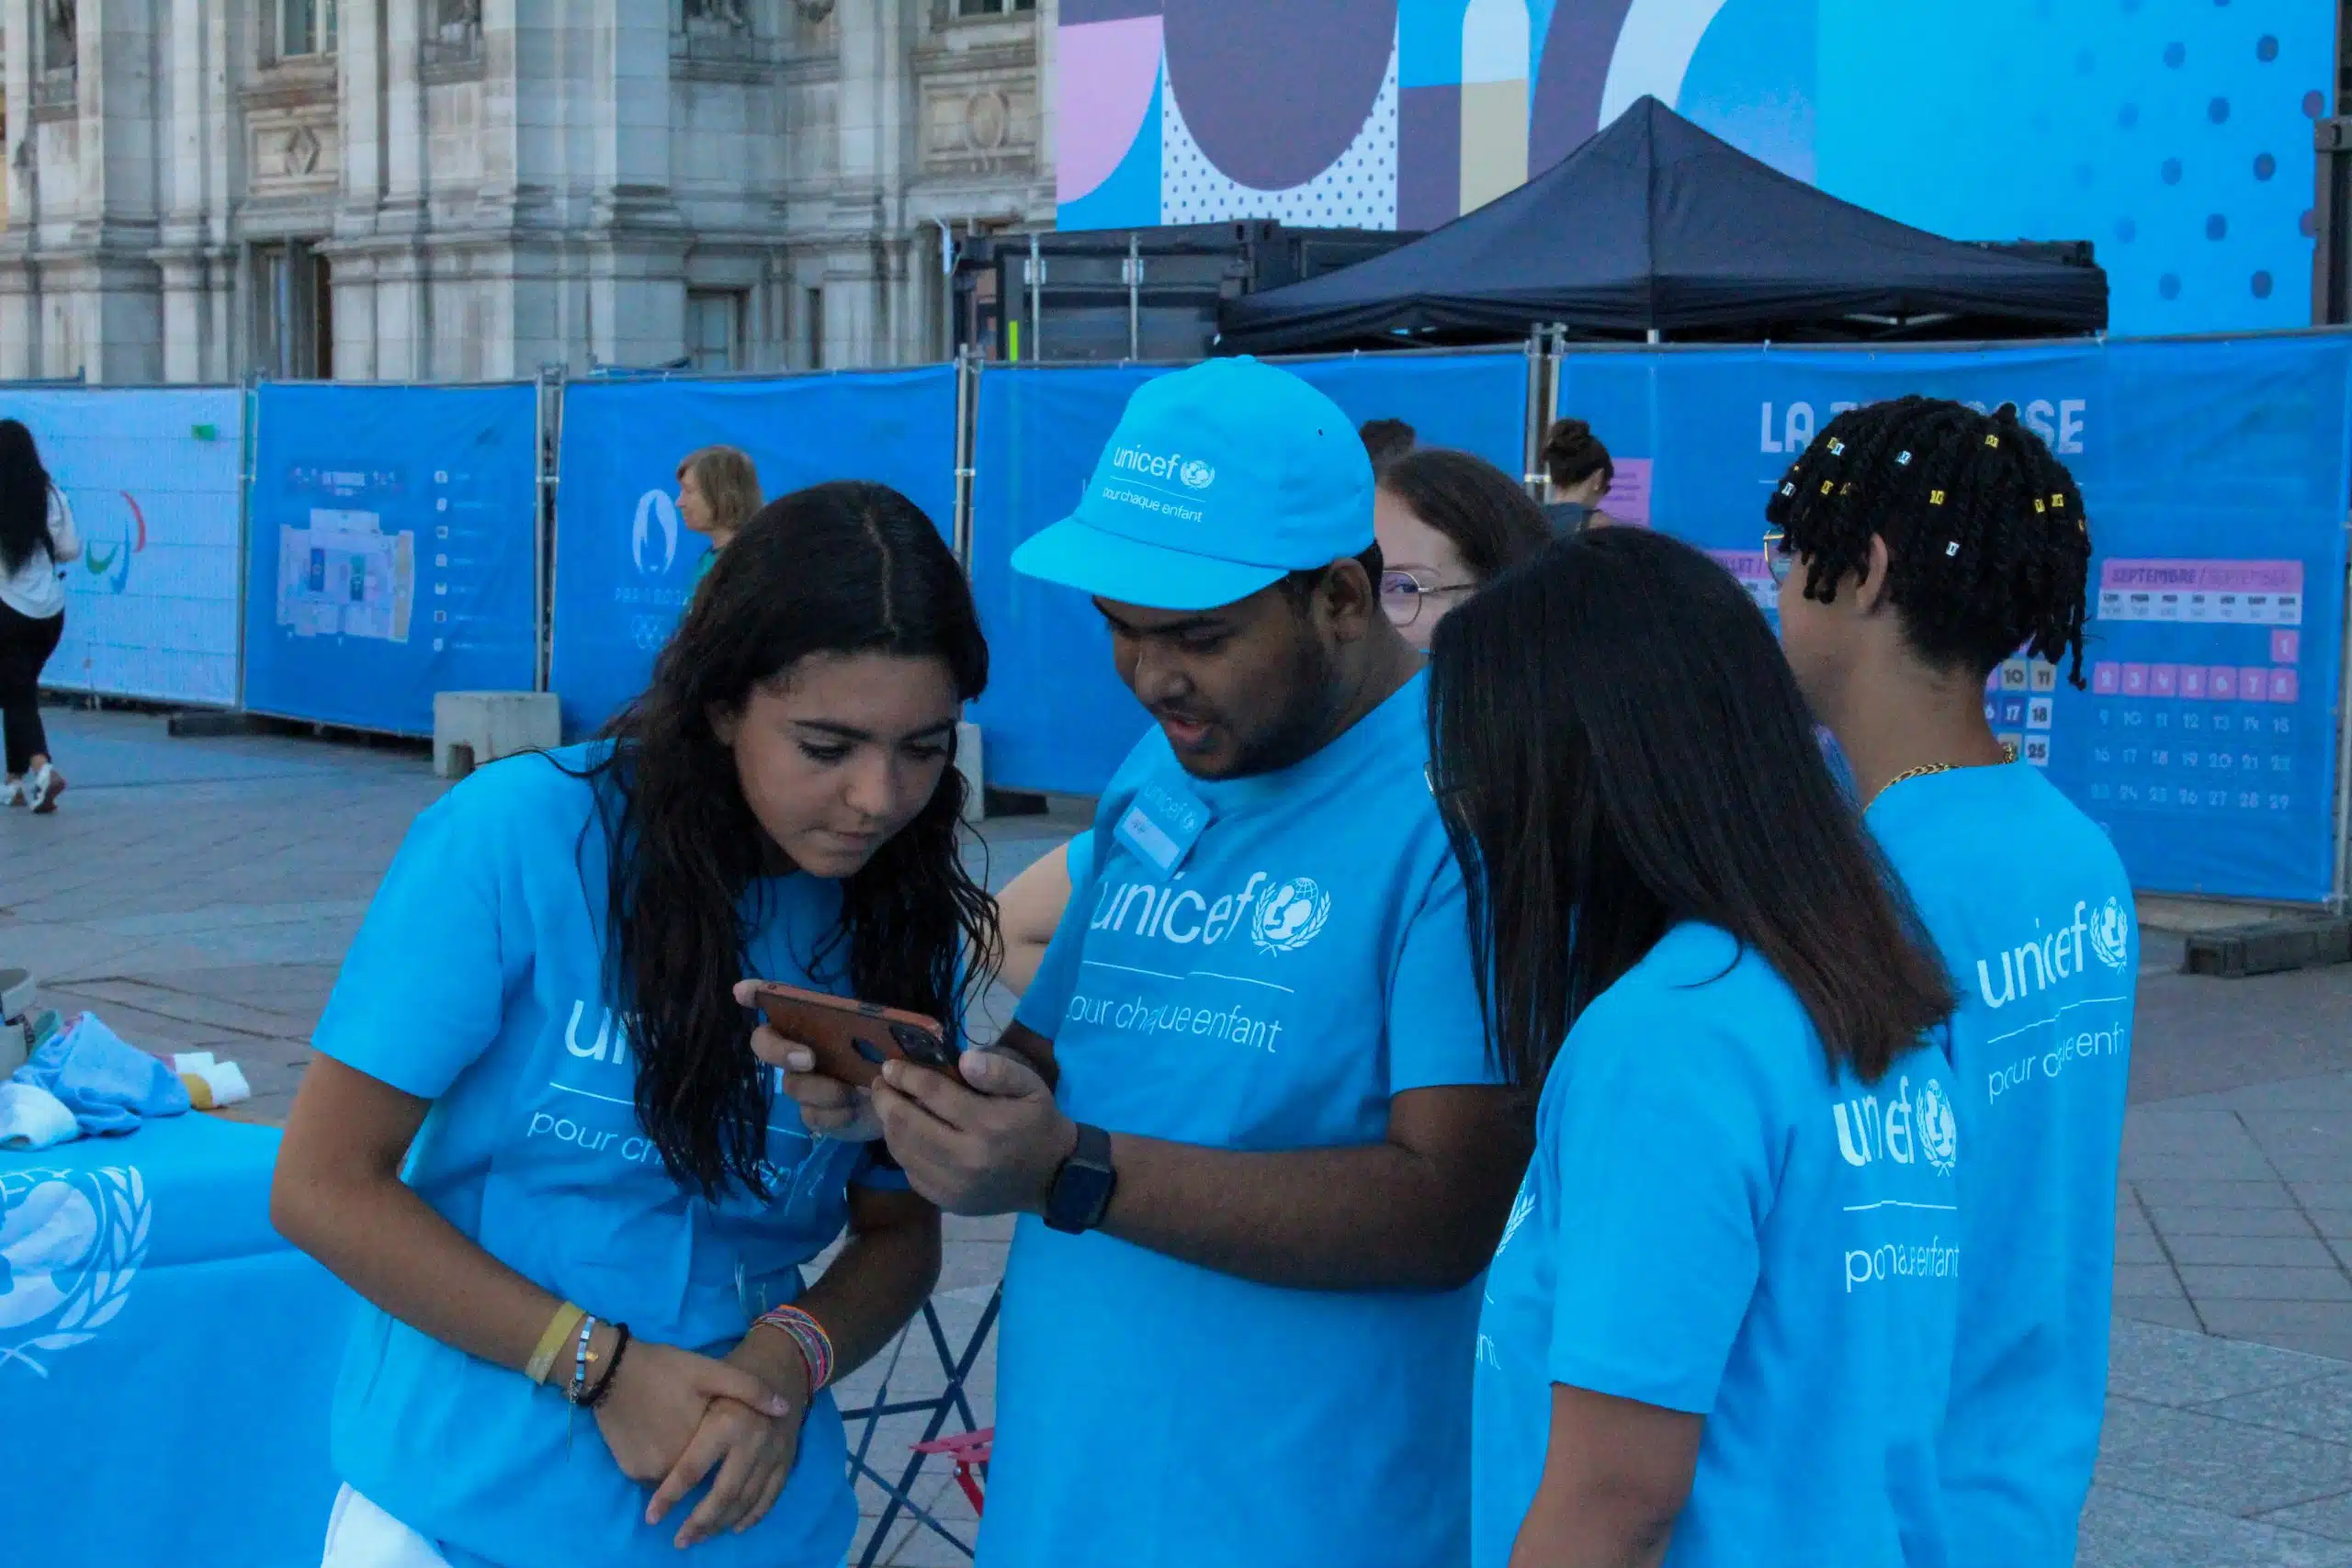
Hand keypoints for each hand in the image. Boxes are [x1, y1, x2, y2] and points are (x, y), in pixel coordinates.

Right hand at [593, 1336, 792, 1490]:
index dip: (736, 1467)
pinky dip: (664, 1466)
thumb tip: (785, 1409)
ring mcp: (645, 1473)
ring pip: (677, 1479)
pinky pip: (655, 1475)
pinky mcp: (628, 1470)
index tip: (744, 1463)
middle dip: (712, 1480)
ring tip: (691, 1446)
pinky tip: (666, 1443)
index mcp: (695, 1445)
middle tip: (713, 1451)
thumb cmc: (663, 1368)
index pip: (724, 1469)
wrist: (608, 1369)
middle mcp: (669, 1468)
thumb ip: (749, 1390)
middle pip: (699, 1480)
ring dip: (686, 1472)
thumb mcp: (709, 1371)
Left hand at [645, 1355, 810, 1547]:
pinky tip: (736, 1527)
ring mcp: (774, 1452)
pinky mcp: (787, 1458)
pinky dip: (754, 1515)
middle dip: (699, 1521)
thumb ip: (684, 1420)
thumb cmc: (734, 1368)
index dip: (670, 1496)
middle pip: (724, 1493)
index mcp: (727, 1423)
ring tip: (700, 1537)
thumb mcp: (706, 1380)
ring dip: (722, 1523)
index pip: (693, 1470)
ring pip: (747, 1499)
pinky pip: (771, 1495)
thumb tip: (657, 1461)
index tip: (652, 1517)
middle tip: (679, 1540)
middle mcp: (753, 1442)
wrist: (784, 1359)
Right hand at [735, 980, 881, 1141]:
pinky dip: (837, 1113)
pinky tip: (855, 1110)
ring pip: (793, 1085)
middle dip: (780, 1050)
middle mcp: (798, 1049)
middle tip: (808, 1058)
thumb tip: (885, 1029)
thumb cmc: (890, 1060)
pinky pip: (813, 1115)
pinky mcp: (813, 1114)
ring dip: (823, 1089)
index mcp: (814, 1022)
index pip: (774, 1001)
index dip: (754, 994)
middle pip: (765, 1044)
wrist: (903, 1102)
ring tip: (853, 1092)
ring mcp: (802, 1083)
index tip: (742, 991)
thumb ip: (883, 1030)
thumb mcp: (892, 1039)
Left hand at [871, 1048, 1078, 1217]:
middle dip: (886, 1098)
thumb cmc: (1038, 1125)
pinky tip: (906, 1133)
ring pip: (902, 1149)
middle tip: (880, 1082)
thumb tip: (963, 1059)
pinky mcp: (947, 1201)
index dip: (905, 1076)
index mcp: (987, 1125)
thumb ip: (999, 1070)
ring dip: (888, 1124)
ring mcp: (953, 1185)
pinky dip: (902, 1149)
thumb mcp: (1032, 1087)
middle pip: (906, 1123)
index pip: (933, 1093)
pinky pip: (910, 1171)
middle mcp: (965, 1158)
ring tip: (887, 1105)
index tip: (890, 1065)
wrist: (1052, 1178)